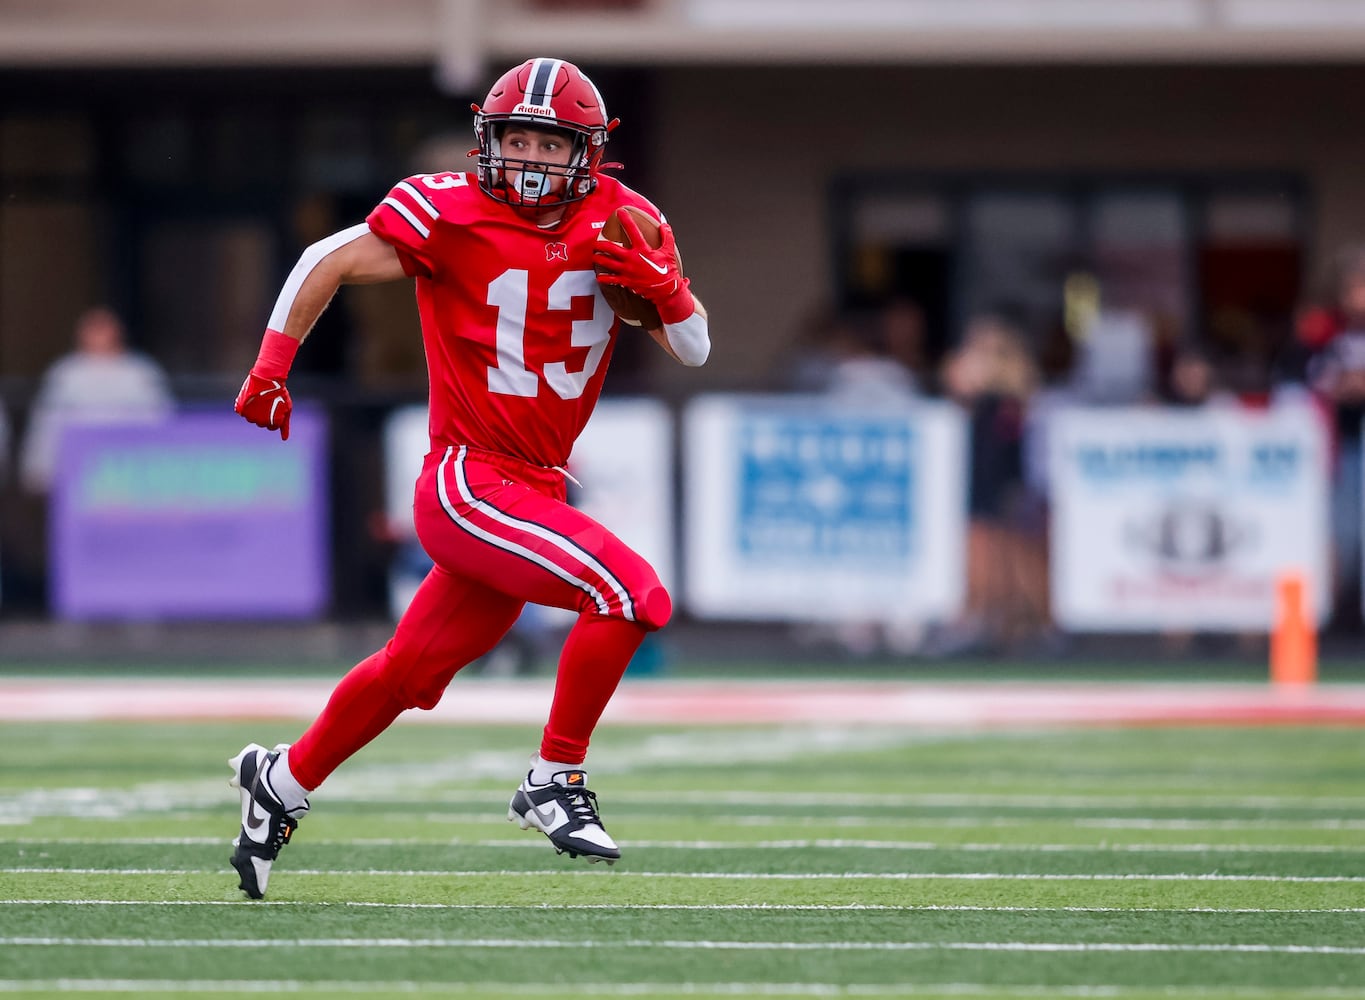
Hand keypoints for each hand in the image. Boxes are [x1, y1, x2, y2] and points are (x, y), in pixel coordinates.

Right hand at [235, 372, 291, 440]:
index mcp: (273, 423)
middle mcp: (261, 422)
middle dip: (265, 415)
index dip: (275, 416)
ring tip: (261, 400)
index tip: (276, 407)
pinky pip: (244, 413)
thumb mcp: (287, 409)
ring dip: (256, 411)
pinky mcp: (241, 409)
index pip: (272, 427)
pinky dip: (247, 407)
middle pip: (262, 424)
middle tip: (268, 402)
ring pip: (252, 419)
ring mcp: (250, 416)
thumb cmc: (279, 393)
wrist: (267, 378)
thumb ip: (285, 425)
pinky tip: (253, 399)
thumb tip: (284, 439)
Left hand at [592, 209, 693, 323]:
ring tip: (594, 256)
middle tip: (596, 243)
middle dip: (601, 245)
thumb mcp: (668, 252)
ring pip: (608, 263)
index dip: (626, 220)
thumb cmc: (667, 271)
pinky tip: (599, 277)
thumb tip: (664, 226)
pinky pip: (612, 280)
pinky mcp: (626, 281)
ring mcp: (627, 271)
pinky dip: (604, 278)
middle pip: (611, 249)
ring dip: (599, 259)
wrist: (666, 289)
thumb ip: (666, 237)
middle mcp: (632, 259)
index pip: (633, 231)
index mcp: (642, 249)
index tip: (620, 212)